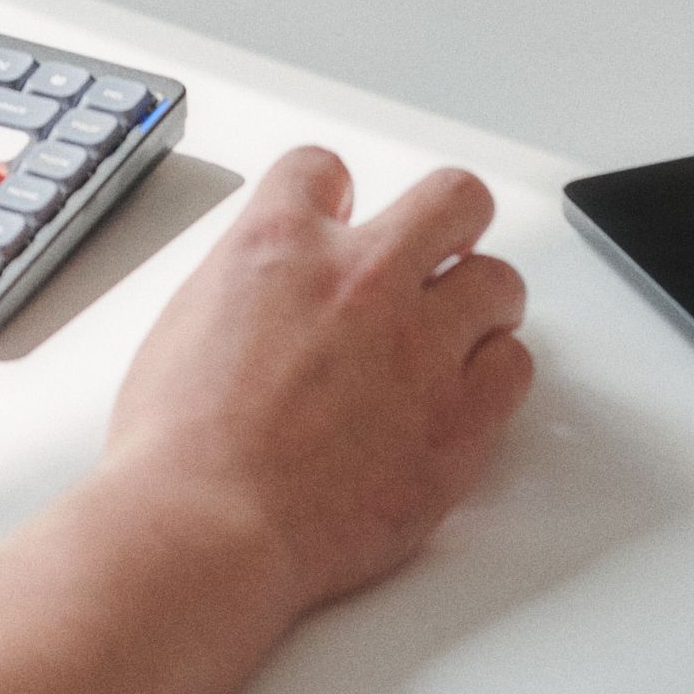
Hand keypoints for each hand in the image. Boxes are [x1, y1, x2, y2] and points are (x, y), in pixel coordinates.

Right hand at [100, 144, 531, 622]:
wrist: (207, 524)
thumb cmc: (179, 444)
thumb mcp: (186, 320)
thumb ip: (246, 284)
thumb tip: (266, 290)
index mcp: (280, 241)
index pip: (325, 169)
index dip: (332, 195)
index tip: (339, 217)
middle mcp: (360, 276)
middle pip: (451, 199)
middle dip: (448, 221)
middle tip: (438, 251)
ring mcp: (418, 345)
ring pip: (499, 281)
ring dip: (479, 302)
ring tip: (458, 331)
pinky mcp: (459, 420)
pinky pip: (514, 367)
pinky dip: (495, 374)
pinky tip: (466, 391)